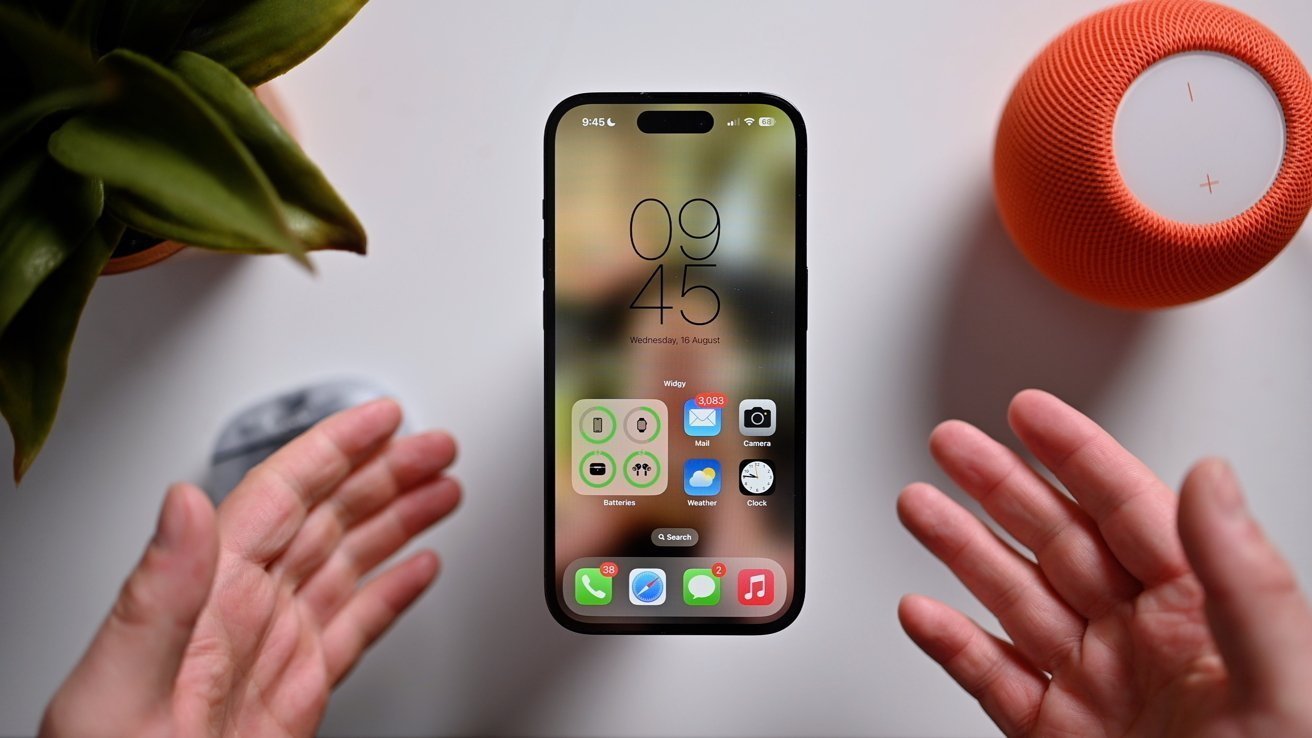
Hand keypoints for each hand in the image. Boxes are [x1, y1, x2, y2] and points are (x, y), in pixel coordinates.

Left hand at [40, 399, 459, 737]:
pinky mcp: (298, 692)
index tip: (381, 419)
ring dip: (398, 521)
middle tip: (434, 446)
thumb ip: (158, 593)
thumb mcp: (118, 686)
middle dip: (384, 474)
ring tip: (443, 489)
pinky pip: (355, 626)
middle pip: (326, 517)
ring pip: (347, 562)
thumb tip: (182, 502)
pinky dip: (393, 593)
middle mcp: (243, 611)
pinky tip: (420, 569)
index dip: (335, 448)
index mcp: (206, 596)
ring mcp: (275, 648)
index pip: (281, 497)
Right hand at [899, 390, 1311, 737]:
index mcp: (1204, 616)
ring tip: (921, 508)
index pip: (1130, 512)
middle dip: (1001, 488)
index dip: (1076, 454)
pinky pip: (995, 682)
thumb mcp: (1283, 689)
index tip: (1030, 415)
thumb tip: (1208, 482)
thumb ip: (1245, 584)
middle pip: (1058, 543)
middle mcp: (1144, 645)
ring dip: (962, 552)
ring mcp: (1097, 694)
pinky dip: (952, 647)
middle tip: (954, 445)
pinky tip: (926, 613)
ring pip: (1016, 603)